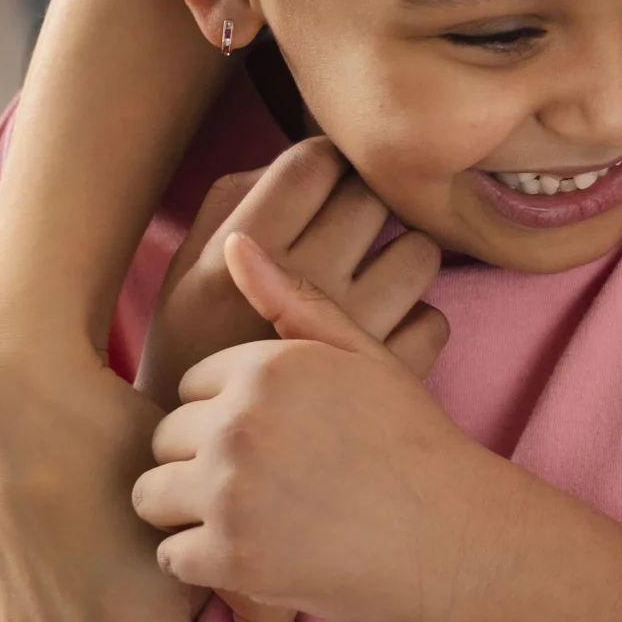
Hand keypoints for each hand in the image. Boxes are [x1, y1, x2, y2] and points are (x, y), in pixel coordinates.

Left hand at [137, 139, 449, 621]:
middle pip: (165, 437)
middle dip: (202, 460)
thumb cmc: (413, 445)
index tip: (278, 439)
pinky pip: (172, 557)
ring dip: (190, 511)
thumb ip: (295, 302)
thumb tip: (235, 242)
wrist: (455, 536)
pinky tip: (256, 555)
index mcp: (267, 367)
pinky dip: (205, 563)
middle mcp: (240, 422)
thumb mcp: (366, 358)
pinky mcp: (229, 558)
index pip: (194, 385)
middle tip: (267, 484)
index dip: (231, 414)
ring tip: (252, 518)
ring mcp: (230, 491)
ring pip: (152, 495)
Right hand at [138, 137, 447, 405]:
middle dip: (366, 207)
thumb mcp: (186, 271)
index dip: (328, 165)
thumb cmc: (196, 351)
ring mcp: (353, 332)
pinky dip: (415, 323)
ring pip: (420, 253)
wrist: (200, 463)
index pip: (316, 160)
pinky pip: (435, 318)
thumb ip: (233, 203)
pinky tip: (380, 336)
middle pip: (374, 197)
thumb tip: (305, 158)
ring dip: (400, 261)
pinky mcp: (388, 378)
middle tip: (347, 235)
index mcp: (244, 249)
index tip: (324, 186)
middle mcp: (302, 282)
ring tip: (369, 284)